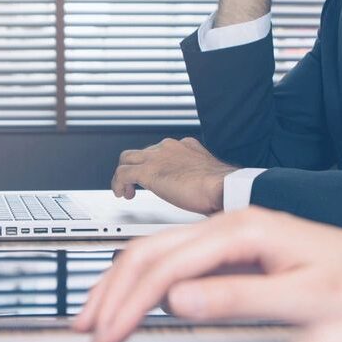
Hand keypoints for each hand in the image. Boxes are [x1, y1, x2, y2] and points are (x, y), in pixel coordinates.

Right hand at [74, 207, 341, 341]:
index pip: (164, 266)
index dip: (128, 303)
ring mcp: (229, 235)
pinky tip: (135, 303)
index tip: (105, 335)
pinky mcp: (233, 250)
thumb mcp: (305, 299)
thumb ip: (236, 297)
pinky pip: (174, 262)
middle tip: (86, 329)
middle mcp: (228, 225)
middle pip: (147, 250)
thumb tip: (175, 301)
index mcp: (241, 230)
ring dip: (120, 285)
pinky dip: (144, 285)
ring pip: (154, 252)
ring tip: (96, 316)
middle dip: (110, 291)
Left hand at [110, 137, 233, 213]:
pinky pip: (122, 173)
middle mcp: (169, 147)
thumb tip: (199, 193)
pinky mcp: (147, 171)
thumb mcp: (209, 177)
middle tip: (136, 184)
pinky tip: (123, 195)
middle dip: (136, 167)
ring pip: (127, 158)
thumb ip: (199, 178)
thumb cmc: (222, 187)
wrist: (222, 187)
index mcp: (186, 146)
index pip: (161, 150)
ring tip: (125, 190)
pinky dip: (118, 184)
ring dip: (123, 175)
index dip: (155, 165)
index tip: (157, 178)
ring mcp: (157, 157)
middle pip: (141, 152)